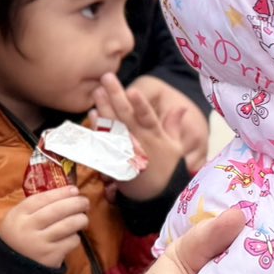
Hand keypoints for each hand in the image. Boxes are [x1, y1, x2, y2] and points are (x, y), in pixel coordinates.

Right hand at [0, 185, 89, 267]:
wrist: (13, 269)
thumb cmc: (20, 237)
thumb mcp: (19, 219)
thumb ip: (38, 206)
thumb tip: (68, 193)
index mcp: (17, 215)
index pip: (42, 198)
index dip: (61, 192)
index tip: (74, 190)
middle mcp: (27, 228)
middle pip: (57, 210)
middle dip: (75, 203)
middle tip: (85, 202)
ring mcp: (39, 243)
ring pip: (68, 225)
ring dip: (81, 219)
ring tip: (83, 218)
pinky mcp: (50, 257)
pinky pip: (71, 241)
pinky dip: (75, 237)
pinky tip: (72, 236)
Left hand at [96, 73, 198, 201]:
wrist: (155, 195)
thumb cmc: (167, 169)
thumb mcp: (176, 147)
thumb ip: (174, 125)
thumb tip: (181, 106)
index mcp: (156, 136)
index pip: (148, 118)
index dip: (140, 105)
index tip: (133, 90)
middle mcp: (140, 142)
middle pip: (126, 117)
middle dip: (116, 96)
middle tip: (106, 78)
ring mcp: (126, 151)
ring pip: (112, 127)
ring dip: (103, 108)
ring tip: (97, 92)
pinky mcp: (115, 160)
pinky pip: (104, 143)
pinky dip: (97, 129)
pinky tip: (92, 115)